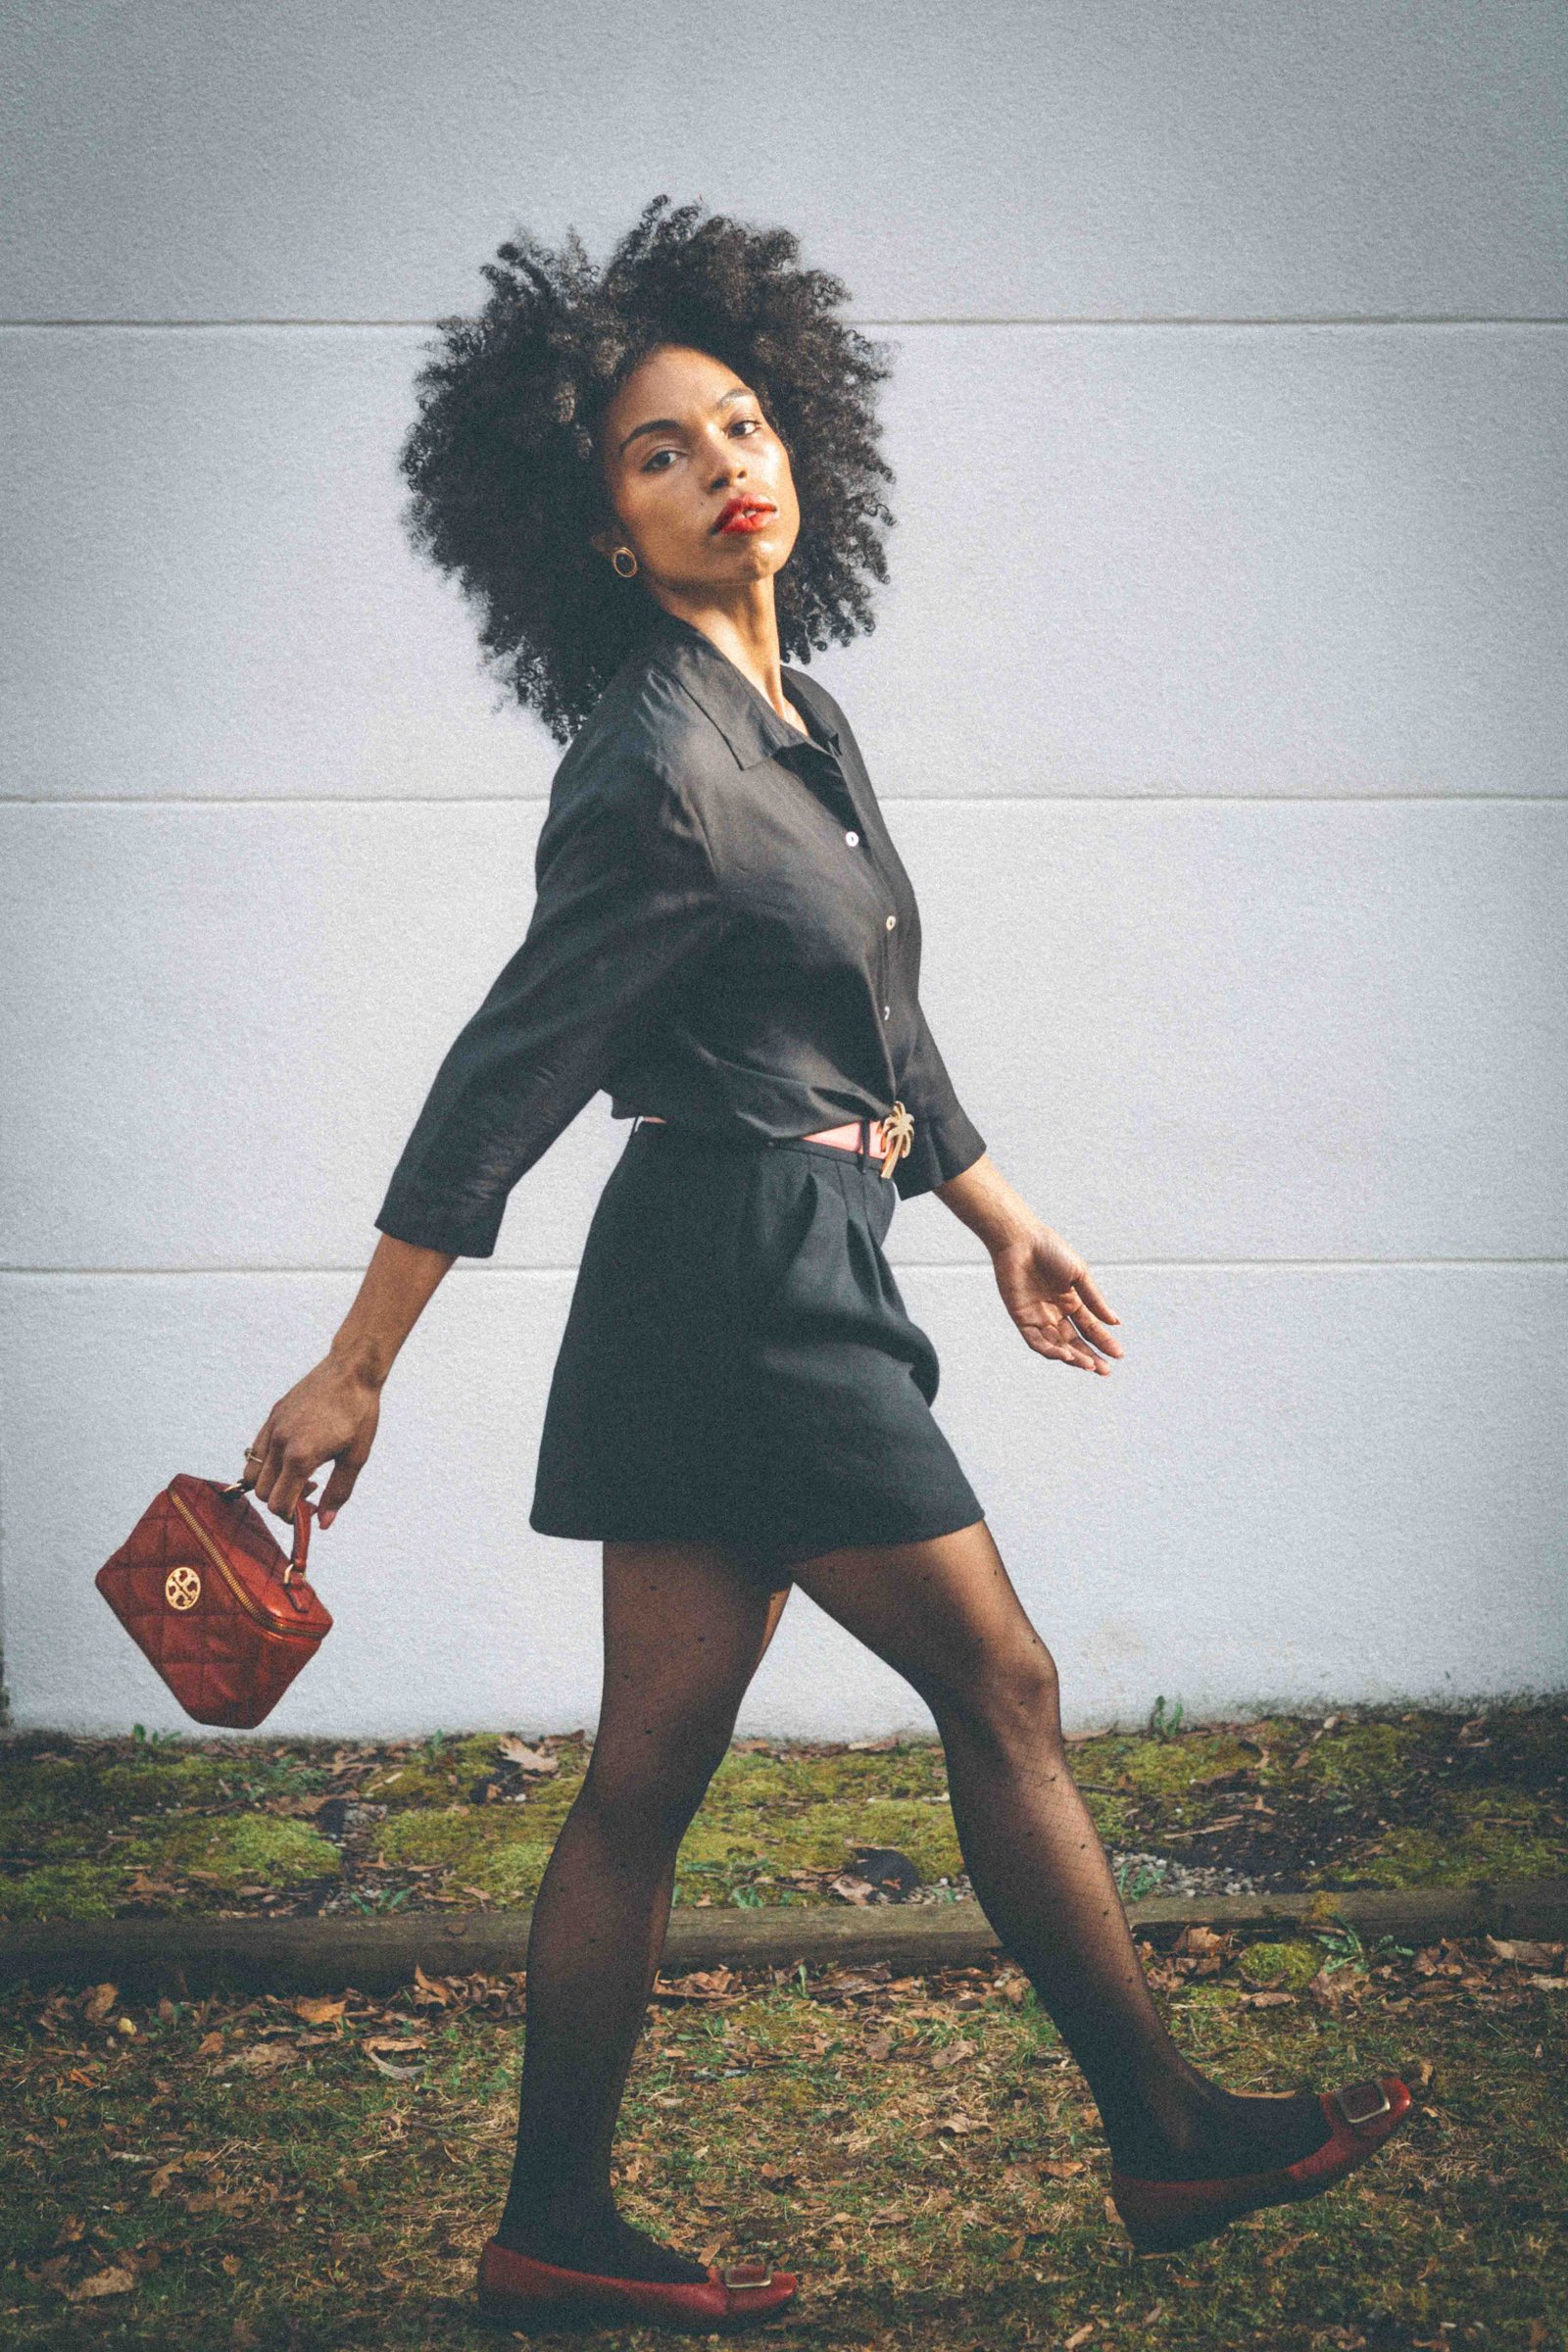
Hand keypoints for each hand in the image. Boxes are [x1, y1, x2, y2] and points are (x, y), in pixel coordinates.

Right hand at [245, 1356, 381, 1528]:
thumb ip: (337, 1493)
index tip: (309, 1511)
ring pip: (252, 1473)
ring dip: (270, 1484)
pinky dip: (266, 1463)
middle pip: (263, 1493)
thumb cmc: (359, 1413)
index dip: (293, 1517)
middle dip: (282, 1502)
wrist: (352, 1370)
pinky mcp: (272, 1415)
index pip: (280, 1505)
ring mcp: (273, 1427)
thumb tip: (323, 1524)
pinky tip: (291, 1456)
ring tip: (298, 1475)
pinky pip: (256, 1449)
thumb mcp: (356, 1457)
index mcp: (301, 1456)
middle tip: (309, 1491)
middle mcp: (279, 1443)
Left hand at [990, 1224, 1122, 1373]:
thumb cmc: (1051, 1250)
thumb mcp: (1079, 1275)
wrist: (1020, 1240)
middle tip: (1105, 1371)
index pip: (1090, 1328)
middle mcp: (1055, 1312)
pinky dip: (1050, 1350)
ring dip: (1073, 1357)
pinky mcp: (1021, 1318)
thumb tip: (1116, 1323)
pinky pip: (1036, 1340)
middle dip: (1090, 1356)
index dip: (1104, 1342)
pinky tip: (1066, 1355)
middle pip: (1075, 1341)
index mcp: (1071, 1301)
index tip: (1119, 1355)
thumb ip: (1094, 1300)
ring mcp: (1038, 1316)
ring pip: (1057, 1345)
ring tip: (1089, 1365)